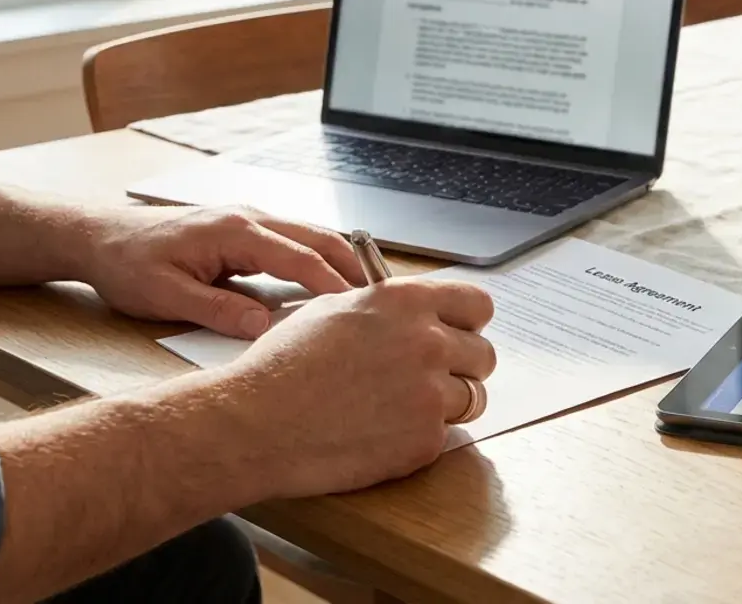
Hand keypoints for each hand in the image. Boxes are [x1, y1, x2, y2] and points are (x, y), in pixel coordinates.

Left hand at [80, 206, 367, 338]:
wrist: (99, 236)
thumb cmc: (127, 265)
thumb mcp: (165, 297)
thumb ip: (218, 311)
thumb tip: (265, 326)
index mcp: (235, 231)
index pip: (302, 259)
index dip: (336, 288)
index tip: (362, 312)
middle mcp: (250, 217)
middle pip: (321, 239)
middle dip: (356, 268)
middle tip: (387, 301)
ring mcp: (251, 219)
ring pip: (313, 236)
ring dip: (344, 262)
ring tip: (370, 295)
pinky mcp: (246, 229)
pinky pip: (296, 241)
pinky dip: (322, 259)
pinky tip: (333, 284)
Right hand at [220, 277, 495, 496]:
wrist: (257, 422)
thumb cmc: (283, 366)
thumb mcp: (333, 310)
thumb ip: (385, 308)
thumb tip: (411, 312)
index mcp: (406, 301)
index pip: (478, 304)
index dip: (469, 321)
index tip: (461, 333)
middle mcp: (427, 342)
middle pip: (483, 354)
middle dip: (462, 366)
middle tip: (431, 378)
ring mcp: (430, 392)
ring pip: (473, 397)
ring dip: (449, 403)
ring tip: (405, 408)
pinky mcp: (425, 439)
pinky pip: (445, 435)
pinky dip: (420, 438)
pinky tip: (383, 434)